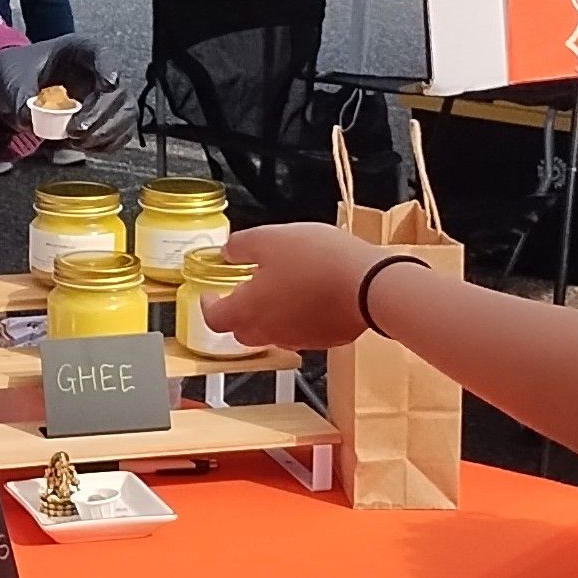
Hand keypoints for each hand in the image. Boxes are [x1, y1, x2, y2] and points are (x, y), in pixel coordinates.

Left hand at [0, 35, 134, 160]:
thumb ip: (21, 96)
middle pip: (118, 91)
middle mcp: (98, 72)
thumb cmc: (18, 74)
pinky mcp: (104, 118)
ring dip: (106, 133)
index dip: (109, 67)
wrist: (15, 90)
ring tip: (77, 142)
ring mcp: (104, 96)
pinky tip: (84, 146)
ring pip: (126, 114)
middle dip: (100, 115)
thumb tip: (29, 119)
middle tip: (75, 131)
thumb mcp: (13, 79)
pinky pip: (120, 132)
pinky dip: (106, 144)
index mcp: (78, 51)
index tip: (109, 83)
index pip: (101, 53)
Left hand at [199, 223, 385, 349]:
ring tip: (280, 288)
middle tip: (243, 293)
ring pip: (273, 332)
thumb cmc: (318, 261)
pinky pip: (303, 331)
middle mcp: (269, 332)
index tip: (208, 295)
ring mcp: (299, 339)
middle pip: (242, 331)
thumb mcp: (270, 238)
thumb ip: (240, 246)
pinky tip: (310, 295)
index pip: (214, 319)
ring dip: (270, 315)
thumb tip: (227, 251)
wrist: (370, 285)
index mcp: (248, 310)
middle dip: (238, 313)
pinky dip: (298, 317)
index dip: (207, 306)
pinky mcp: (325, 339)